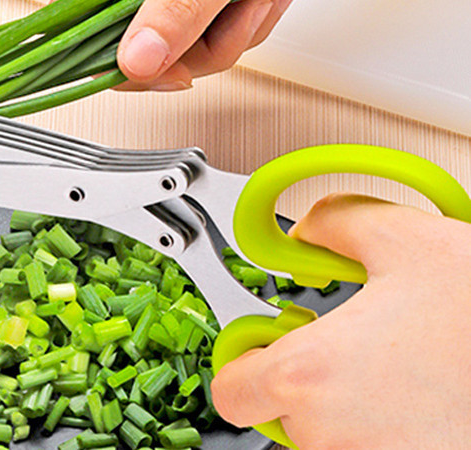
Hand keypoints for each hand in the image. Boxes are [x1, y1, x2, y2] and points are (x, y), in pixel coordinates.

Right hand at [53, 0, 377, 88]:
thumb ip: (183, 5)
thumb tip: (132, 62)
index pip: (73, 14)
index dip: (116, 58)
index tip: (177, 70)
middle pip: (128, 29)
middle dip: (194, 41)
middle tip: (244, 16)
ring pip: (170, 24)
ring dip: (226, 25)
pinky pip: (197, 4)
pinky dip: (237, 7)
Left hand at [211, 194, 470, 448]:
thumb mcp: (403, 237)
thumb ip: (333, 222)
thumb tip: (307, 230)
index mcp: (312, 374)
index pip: (231, 392)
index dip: (243, 360)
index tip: (265, 340)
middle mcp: (334, 437)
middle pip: (280, 417)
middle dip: (299, 382)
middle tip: (339, 349)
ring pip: (328, 439)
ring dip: (345, 408)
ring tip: (393, 368)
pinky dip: (384, 430)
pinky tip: (418, 396)